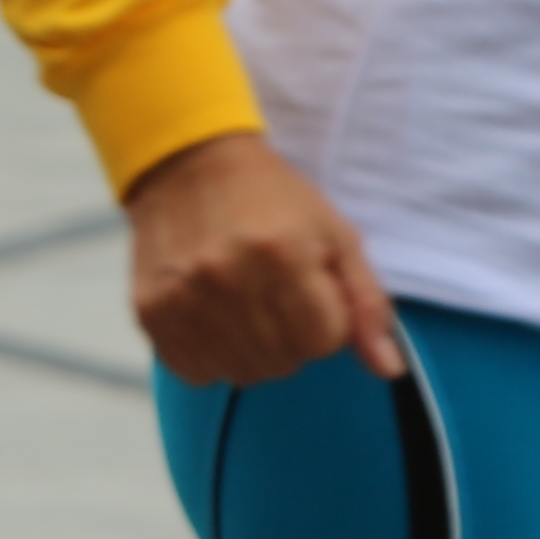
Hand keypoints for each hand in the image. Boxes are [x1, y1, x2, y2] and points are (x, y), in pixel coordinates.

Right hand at [123, 128, 406, 387]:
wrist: (188, 165)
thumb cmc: (272, 199)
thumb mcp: (334, 235)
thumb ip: (367, 304)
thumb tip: (388, 370)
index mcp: (283, 254)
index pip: (325, 341)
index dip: (326, 320)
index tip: (310, 290)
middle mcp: (228, 278)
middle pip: (285, 361)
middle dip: (292, 337)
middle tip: (277, 294)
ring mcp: (184, 298)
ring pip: (242, 373)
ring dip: (254, 350)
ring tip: (246, 305)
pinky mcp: (151, 311)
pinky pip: (196, 372)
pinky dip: (212, 356)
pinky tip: (214, 317)